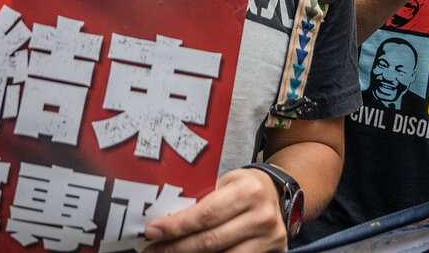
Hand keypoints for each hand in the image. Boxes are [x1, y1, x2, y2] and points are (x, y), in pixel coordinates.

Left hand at [145, 167, 286, 252]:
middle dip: (176, 247)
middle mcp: (261, 216)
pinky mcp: (272, 251)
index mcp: (247, 191)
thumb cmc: (243, 185)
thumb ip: (202, 199)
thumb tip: (165, 220)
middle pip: (210, 241)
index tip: (152, 231)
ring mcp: (269, 237)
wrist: (276, 192)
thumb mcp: (225, 182)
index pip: (205, 214)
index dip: (176, 226)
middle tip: (154, 249)